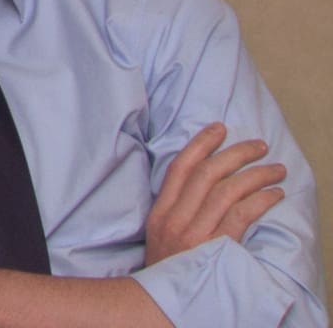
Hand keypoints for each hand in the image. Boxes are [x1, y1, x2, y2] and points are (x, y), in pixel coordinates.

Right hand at [144, 122, 284, 265]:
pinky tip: (275, 196)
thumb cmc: (168, 272)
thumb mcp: (161, 238)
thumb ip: (176, 212)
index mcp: (160, 213)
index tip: (219, 128)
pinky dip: (261, 200)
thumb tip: (202, 187)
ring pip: (228, 190)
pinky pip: (242, 215)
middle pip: (207, 174)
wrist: (159, 307)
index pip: (180, 168)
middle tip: (259, 146)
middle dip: (236, 153)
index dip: (201, 144)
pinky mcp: (215, 249)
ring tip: (276, 170)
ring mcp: (194, 235)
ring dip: (256, 175)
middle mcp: (174, 220)